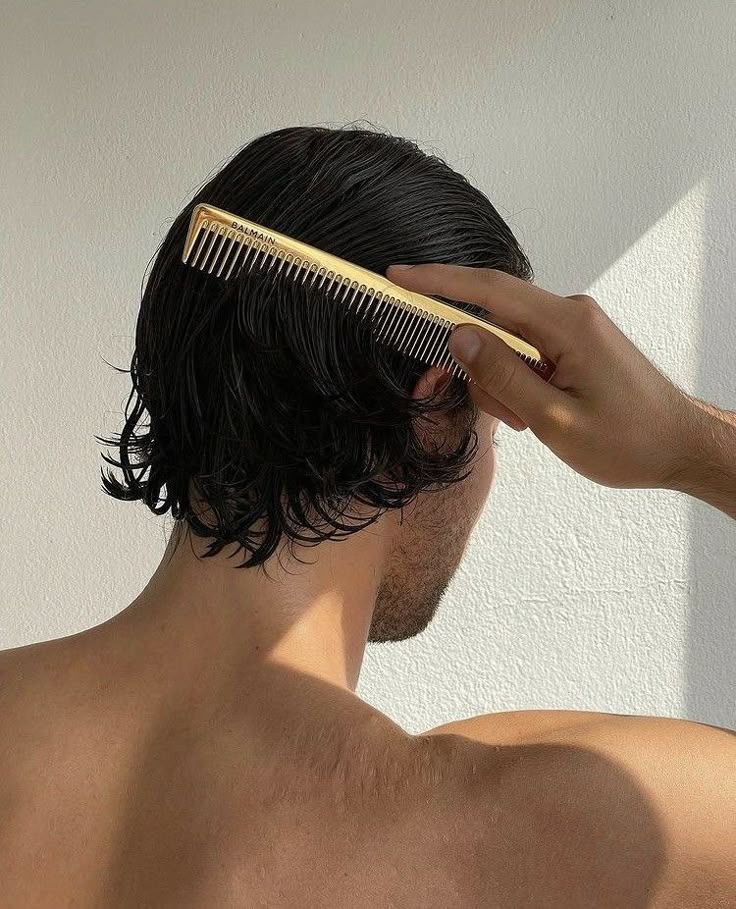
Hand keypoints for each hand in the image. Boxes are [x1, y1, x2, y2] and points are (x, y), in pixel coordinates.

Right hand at [386, 263, 692, 489]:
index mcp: (567, 325)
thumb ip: (503, 375)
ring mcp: (573, 328)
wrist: (681, 446)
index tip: (399, 277)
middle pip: (494, 321)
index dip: (438, 281)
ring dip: (503, 384)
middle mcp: (570, 315)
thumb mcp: (555, 420)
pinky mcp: (575, 343)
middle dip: (481, 368)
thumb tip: (459, 336)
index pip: (489, 290)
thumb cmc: (630, 441)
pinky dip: (518, 383)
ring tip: (531, 423)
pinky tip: (537, 413)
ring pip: (507, 344)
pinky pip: (527, 353)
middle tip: (507, 416)